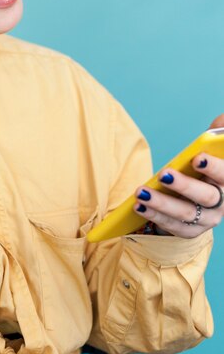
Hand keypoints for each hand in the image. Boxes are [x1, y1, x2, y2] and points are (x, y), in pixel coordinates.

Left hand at [133, 116, 223, 237]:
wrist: (199, 198)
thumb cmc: (203, 167)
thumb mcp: (212, 149)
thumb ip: (219, 133)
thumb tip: (221, 122)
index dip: (214, 167)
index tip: (197, 158)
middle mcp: (222, 203)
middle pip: (206, 197)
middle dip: (184, 185)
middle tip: (163, 174)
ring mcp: (206, 220)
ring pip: (185, 214)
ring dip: (161, 203)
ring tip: (140, 192)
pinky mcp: (189, 230)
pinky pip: (171, 226)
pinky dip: (154, 216)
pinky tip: (138, 206)